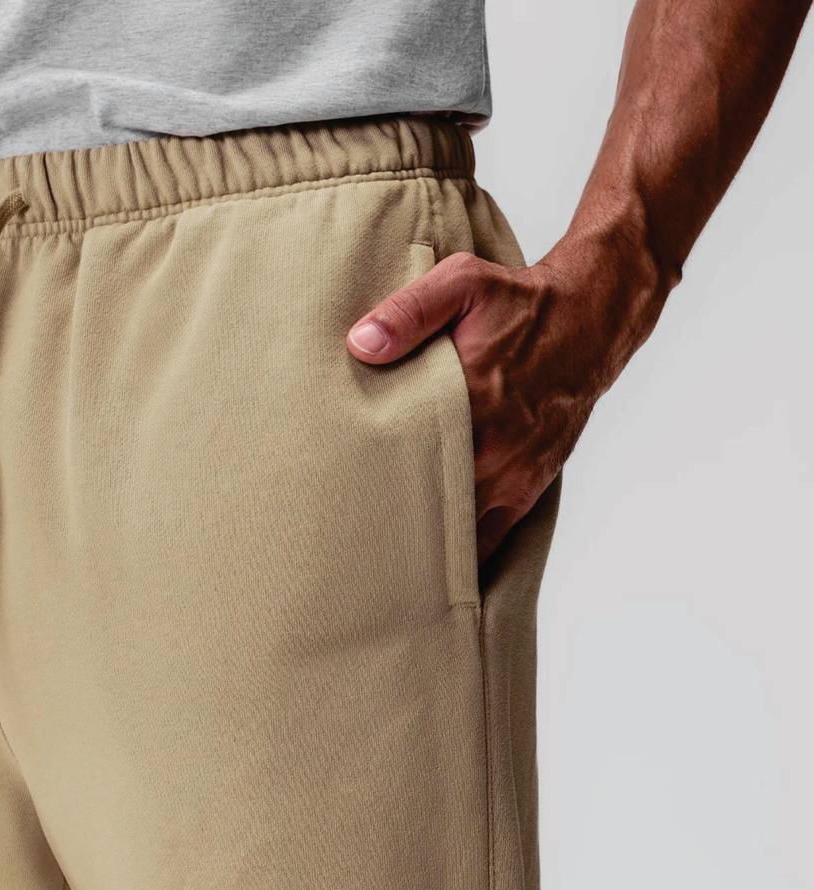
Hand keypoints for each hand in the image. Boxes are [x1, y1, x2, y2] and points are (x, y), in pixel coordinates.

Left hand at [346, 237, 664, 566]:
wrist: (590, 322)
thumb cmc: (519, 302)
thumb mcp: (463, 285)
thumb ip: (409, 312)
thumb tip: (361, 343)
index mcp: (469, 399)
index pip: (404, 458)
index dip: (367, 485)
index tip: (333, 502)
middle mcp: (493, 449)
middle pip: (427, 506)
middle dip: (387, 524)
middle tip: (344, 543)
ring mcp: (513, 476)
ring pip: (458, 531)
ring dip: (422, 546)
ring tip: (378, 566)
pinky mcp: (527, 489)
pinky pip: (492, 538)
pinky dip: (463, 555)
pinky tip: (430, 571)